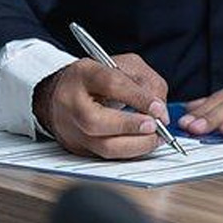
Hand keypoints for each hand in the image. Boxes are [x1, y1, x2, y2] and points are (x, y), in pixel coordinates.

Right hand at [33, 53, 169, 158]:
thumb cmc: (96, 80)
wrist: (62, 94)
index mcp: (83, 75)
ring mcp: (72, 129)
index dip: (137, 98)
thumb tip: (160, 111)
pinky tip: (143, 144)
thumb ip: (146, 82)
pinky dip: (130, 152)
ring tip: (154, 138)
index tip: (158, 108)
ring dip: (135, 145)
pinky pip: (107, 156)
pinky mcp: (78, 147)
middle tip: (154, 126)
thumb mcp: (123, 66)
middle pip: (95, 121)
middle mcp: (71, 103)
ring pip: (102, 146)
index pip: (110, 84)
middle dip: (130, 126)